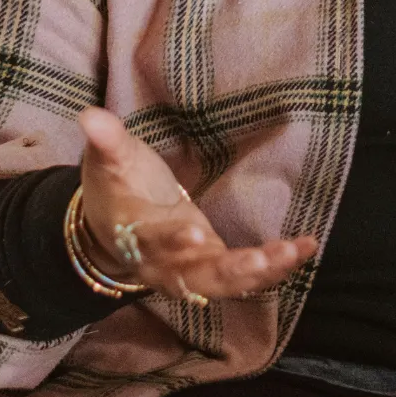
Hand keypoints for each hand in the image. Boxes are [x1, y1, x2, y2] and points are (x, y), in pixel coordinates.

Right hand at [78, 107, 316, 300]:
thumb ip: (106, 141)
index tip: (193, 234)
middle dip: (229, 270)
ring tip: (293, 253)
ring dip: (261, 272)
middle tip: (260, 260)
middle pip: (195, 276)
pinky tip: (306, 249)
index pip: (152, 240)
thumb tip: (89, 115)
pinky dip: (276, 267)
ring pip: (225, 282)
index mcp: (135, 234)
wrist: (114, 232)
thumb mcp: (109, 162)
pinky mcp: (214, 267)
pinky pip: (245, 276)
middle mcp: (164, 263)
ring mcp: (191, 270)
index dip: (171, 241)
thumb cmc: (116, 190)